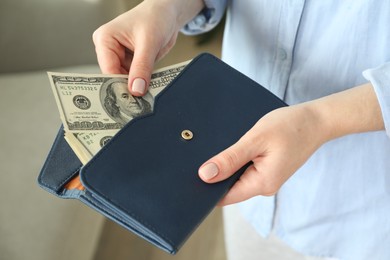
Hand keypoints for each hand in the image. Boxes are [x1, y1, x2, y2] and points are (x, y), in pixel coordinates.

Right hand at [93, 0, 202, 95]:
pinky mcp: (132, 63)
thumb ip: (142, 67)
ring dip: (136, 89)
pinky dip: (142, 85)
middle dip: (127, 89)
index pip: (107, 69)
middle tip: (138, 104)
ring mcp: (121, 57)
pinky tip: (148, 91)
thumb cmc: (155, 17)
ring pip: (125, 81)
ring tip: (145, 99)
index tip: (129, 100)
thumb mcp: (149, 42)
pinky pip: (135, 79)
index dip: (118, 85)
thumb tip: (136, 89)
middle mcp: (109, 50)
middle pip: (115, 77)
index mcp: (105, 39)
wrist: (168, 14)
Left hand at [198, 104, 324, 204]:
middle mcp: (264, 186)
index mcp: (261, 183)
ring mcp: (267, 179)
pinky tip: (235, 148)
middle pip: (230, 188)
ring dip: (227, 166)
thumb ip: (230, 159)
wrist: (316, 121)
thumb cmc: (290, 126)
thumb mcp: (256, 139)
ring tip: (219, 148)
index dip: (207, 189)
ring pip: (237, 178)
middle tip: (201, 156)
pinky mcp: (269, 170)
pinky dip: (237, 160)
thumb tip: (205, 175)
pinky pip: (246, 170)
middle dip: (215, 175)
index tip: (191, 177)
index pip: (225, 197)